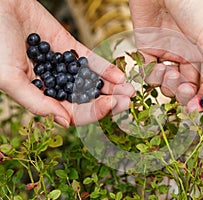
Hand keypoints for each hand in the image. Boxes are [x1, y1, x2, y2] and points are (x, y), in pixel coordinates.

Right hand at [0, 0, 133, 126]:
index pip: (72, 113)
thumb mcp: (8, 77)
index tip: (109, 105)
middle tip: (128, 101)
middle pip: (87, 99)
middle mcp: (56, 84)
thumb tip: (64, 121)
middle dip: (109, 102)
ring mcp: (65, 67)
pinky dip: (105, 69)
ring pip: (92, 82)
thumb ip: (35, 102)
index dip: (92, 112)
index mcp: (42, 96)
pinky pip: (91, 61)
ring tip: (130, 90)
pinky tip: (119, 75)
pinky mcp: (70, 48)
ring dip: (112, 88)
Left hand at [129, 0, 202, 110]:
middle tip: (185, 89)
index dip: (202, 100)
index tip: (197, 109)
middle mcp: (187, 57)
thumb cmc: (193, 5)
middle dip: (184, 93)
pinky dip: (151, 76)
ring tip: (169, 70)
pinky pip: (148, 73)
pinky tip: (157, 67)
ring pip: (167, 84)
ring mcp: (167, 54)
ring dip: (168, 83)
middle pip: (186, 88)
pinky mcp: (148, 49)